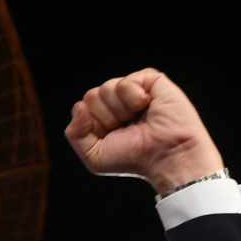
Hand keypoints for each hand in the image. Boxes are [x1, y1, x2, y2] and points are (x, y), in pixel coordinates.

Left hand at [64, 69, 223, 195]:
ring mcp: (134, 90)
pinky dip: (133, 98)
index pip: (82, 107)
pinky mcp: (151, 81)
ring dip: (120, 110)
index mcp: (104, 117)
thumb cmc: (134, 159)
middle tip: (128, 128)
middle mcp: (118, 102)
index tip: (113, 137)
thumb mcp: (94, 156)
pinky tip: (147, 106)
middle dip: (106, 117)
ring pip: (106, 88)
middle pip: (92, 96)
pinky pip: (125, 82)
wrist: (166, 157)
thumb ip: (75, 133)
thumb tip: (80, 106)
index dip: (94, 125)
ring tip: (139, 119)